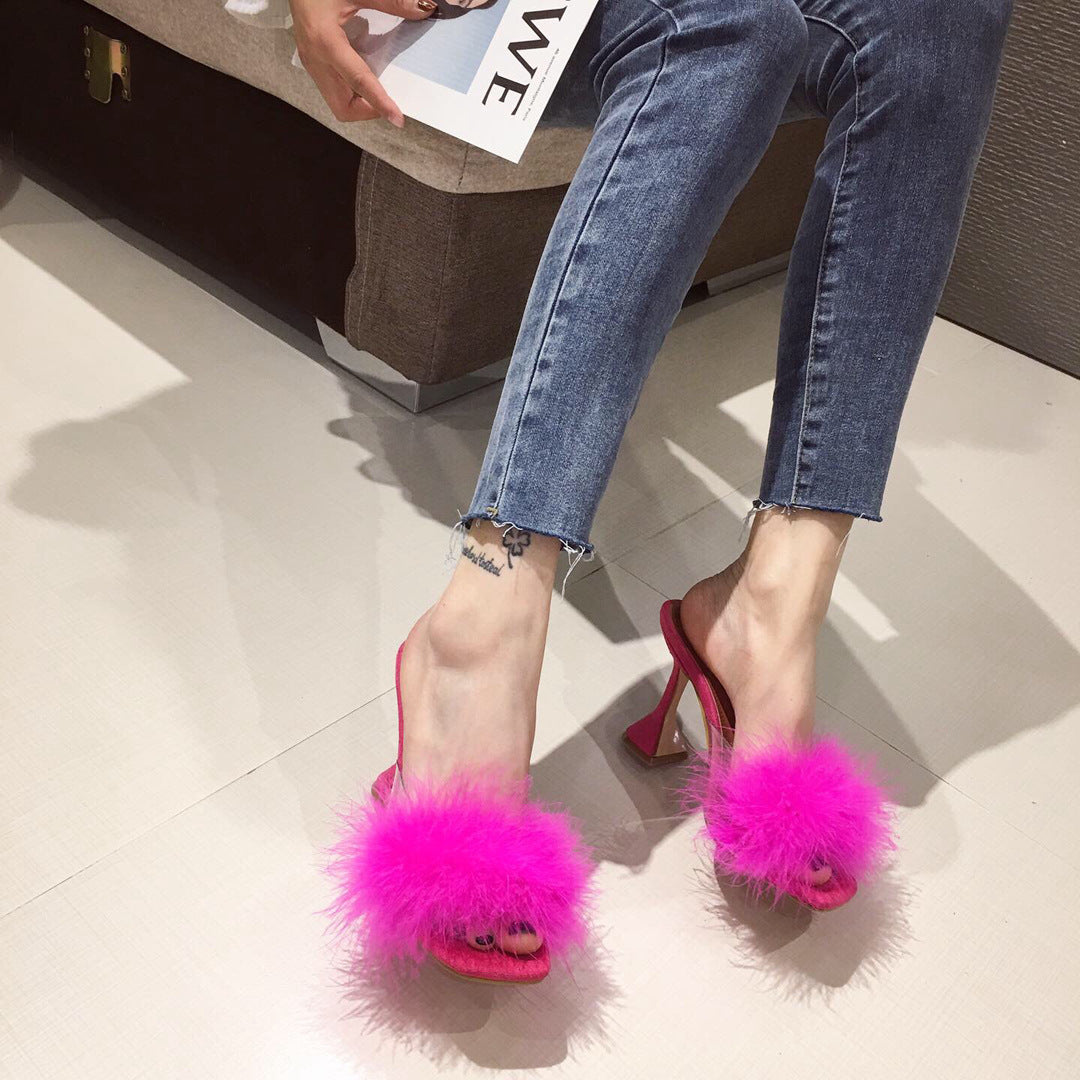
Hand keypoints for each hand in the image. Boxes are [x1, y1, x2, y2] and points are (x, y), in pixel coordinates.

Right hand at [288, 0, 438, 126]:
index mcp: (325, 41)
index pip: (358, 81)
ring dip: (360, 103)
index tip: (397, 119)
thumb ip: (390, 1)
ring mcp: (311, 64)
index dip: (379, 103)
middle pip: (342, 108)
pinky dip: (352, 92)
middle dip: (368, 111)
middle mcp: (316, 59)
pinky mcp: (312, 63)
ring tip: (379, 89)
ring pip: (337, 103)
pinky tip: (364, 74)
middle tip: (389, 102)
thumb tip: (423, 9)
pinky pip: (334, 90)